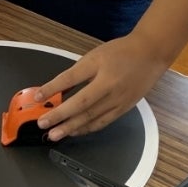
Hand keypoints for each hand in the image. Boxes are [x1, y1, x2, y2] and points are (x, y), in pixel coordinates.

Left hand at [35, 35, 167, 140]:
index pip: (70, 79)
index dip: (51, 89)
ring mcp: (118, 99)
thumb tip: (57, 90)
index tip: (37, 98)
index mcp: (99, 67)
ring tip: (54, 134)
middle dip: (59, 116)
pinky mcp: (124, 108)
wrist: (151, 53)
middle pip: (80, 104)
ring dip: (70, 127)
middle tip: (42, 124)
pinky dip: (86, 128)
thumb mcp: (95, 56)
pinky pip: (102, 122)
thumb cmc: (121, 52)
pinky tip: (74, 132)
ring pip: (91, 117)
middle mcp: (109, 85)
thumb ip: (77, 73)